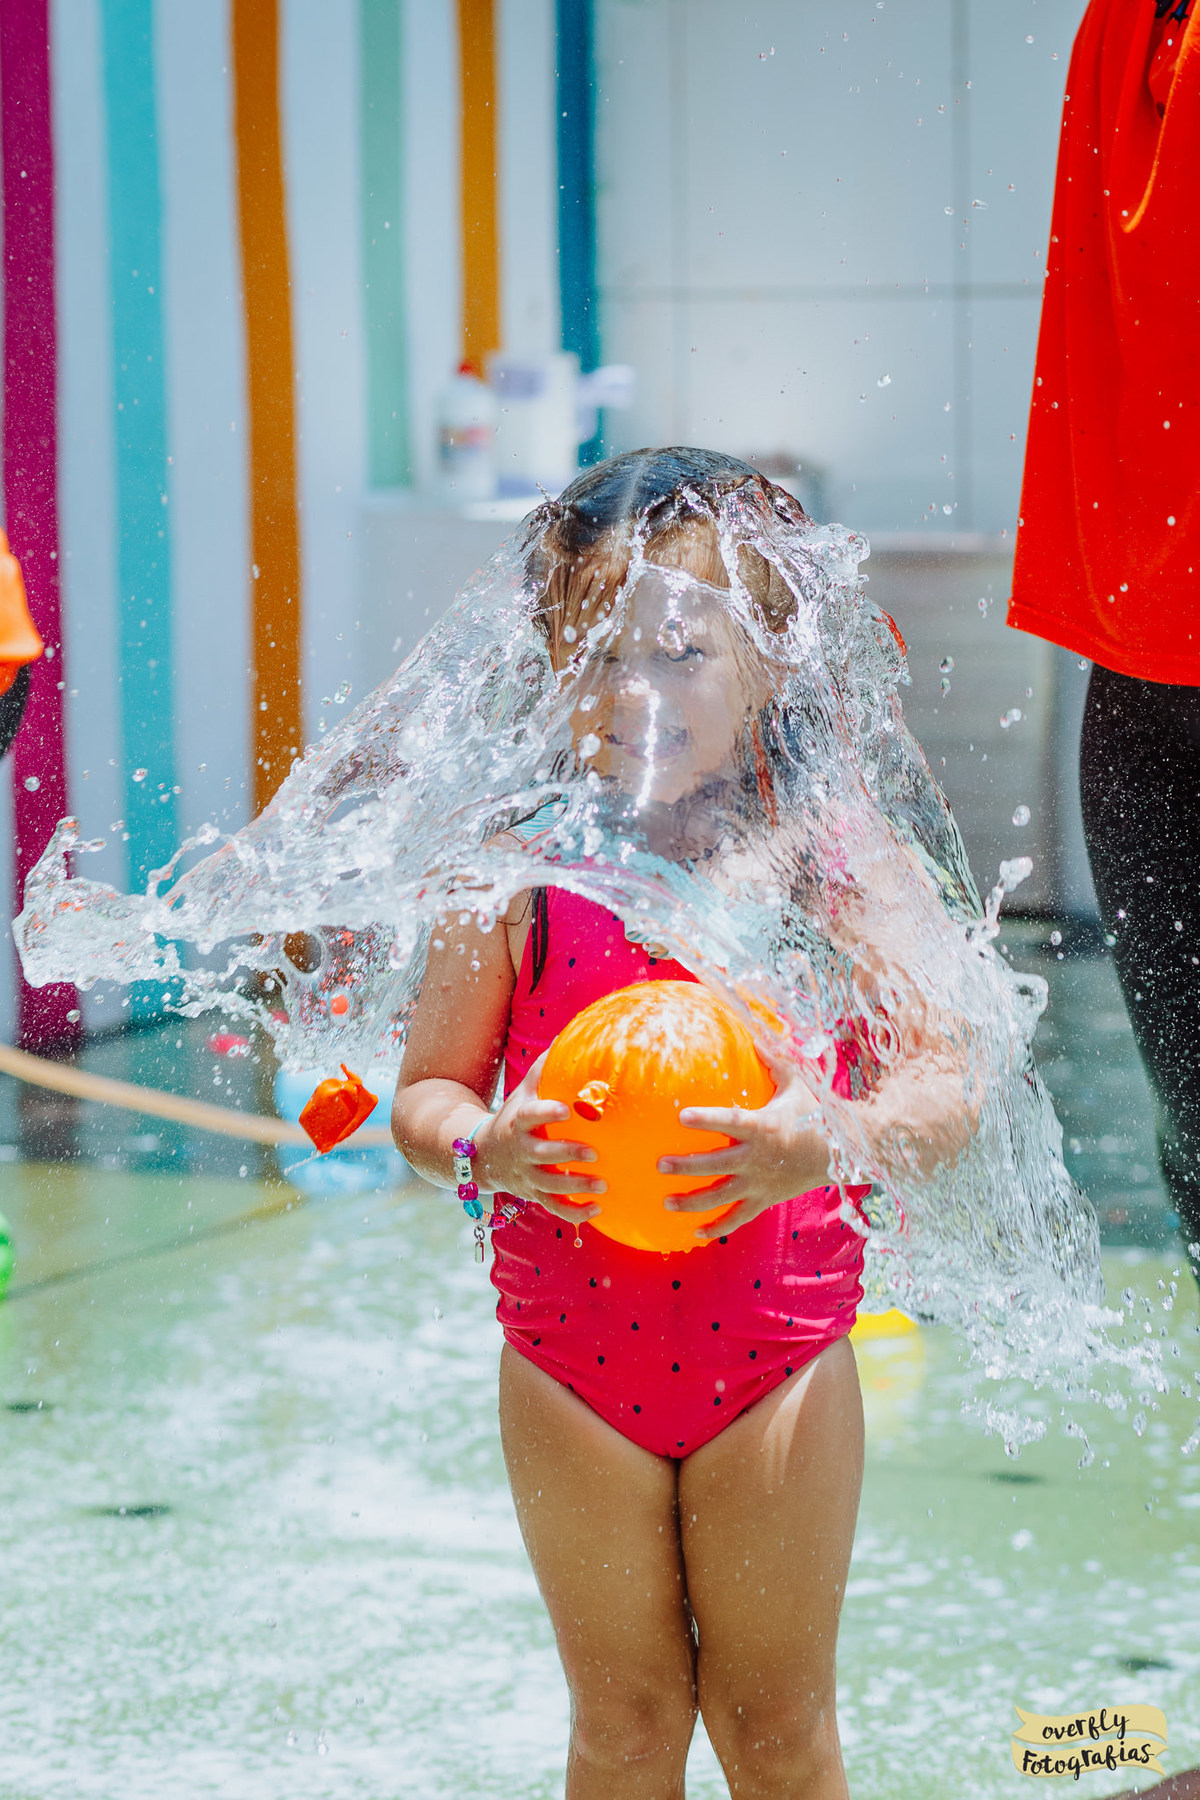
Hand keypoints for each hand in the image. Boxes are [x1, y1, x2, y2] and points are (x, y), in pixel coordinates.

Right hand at [473, 1051, 605, 1225]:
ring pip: (549, 1185)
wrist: (483, 1155)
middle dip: (566, 1155)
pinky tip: (598, 1209)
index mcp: (519, 1123)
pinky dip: (574, 1213)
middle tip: (594, 1152)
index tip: (566, 1110)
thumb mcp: (524, 1090)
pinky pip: (554, 1208)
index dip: (546, 1113)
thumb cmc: (516, 1115)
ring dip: (575, 1187)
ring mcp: (526, 1176)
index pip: (530, 1116)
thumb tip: (570, 1034)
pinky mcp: (533, 1195)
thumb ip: (546, 1067)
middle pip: (541, 1155)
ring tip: (603, 1185)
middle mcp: (522, 1151)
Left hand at [656, 1043, 830, 1241]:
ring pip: (722, 1196)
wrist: (843, 1154)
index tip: (681, 1116)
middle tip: (659, 1164)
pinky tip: (696, 1234)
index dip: (706, 1119)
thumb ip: (773, 1062)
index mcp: (763, 1127)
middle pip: (716, 1165)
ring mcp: (760, 1183)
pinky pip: (739, 1217)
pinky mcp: (765, 1199)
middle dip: (686, 1166)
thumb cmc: (816, 1114)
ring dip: (692, 1201)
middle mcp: (758, 1158)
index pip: (730, 1121)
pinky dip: (718, 1227)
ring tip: (665, 1201)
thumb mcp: (796, 1084)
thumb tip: (753, 1033)